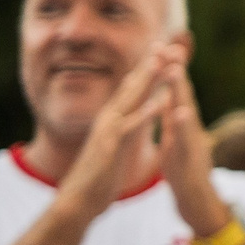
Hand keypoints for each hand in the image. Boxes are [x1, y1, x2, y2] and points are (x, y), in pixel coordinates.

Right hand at [57, 45, 179, 222]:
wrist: (78, 200)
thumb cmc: (99, 174)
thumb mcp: (117, 143)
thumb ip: (126, 125)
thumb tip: (135, 110)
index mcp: (114, 119)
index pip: (134, 88)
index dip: (148, 69)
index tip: (164, 50)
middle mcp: (110, 119)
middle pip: (133, 87)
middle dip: (150, 65)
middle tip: (166, 44)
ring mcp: (108, 132)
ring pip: (132, 101)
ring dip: (148, 82)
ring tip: (164, 62)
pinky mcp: (110, 148)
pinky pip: (130, 129)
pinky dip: (143, 114)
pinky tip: (157, 102)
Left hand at [155, 56, 230, 237]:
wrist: (196, 201)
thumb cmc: (185, 171)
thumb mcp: (176, 140)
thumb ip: (173, 119)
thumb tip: (170, 98)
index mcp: (180, 122)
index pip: (173, 90)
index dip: (167, 67)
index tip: (160, 44)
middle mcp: (189, 127)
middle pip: (182, 93)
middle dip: (176, 68)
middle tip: (170, 44)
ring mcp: (193, 141)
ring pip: (186, 111)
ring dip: (180, 91)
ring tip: (174, 70)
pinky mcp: (191, 158)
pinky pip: (187, 139)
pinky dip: (183, 125)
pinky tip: (180, 112)